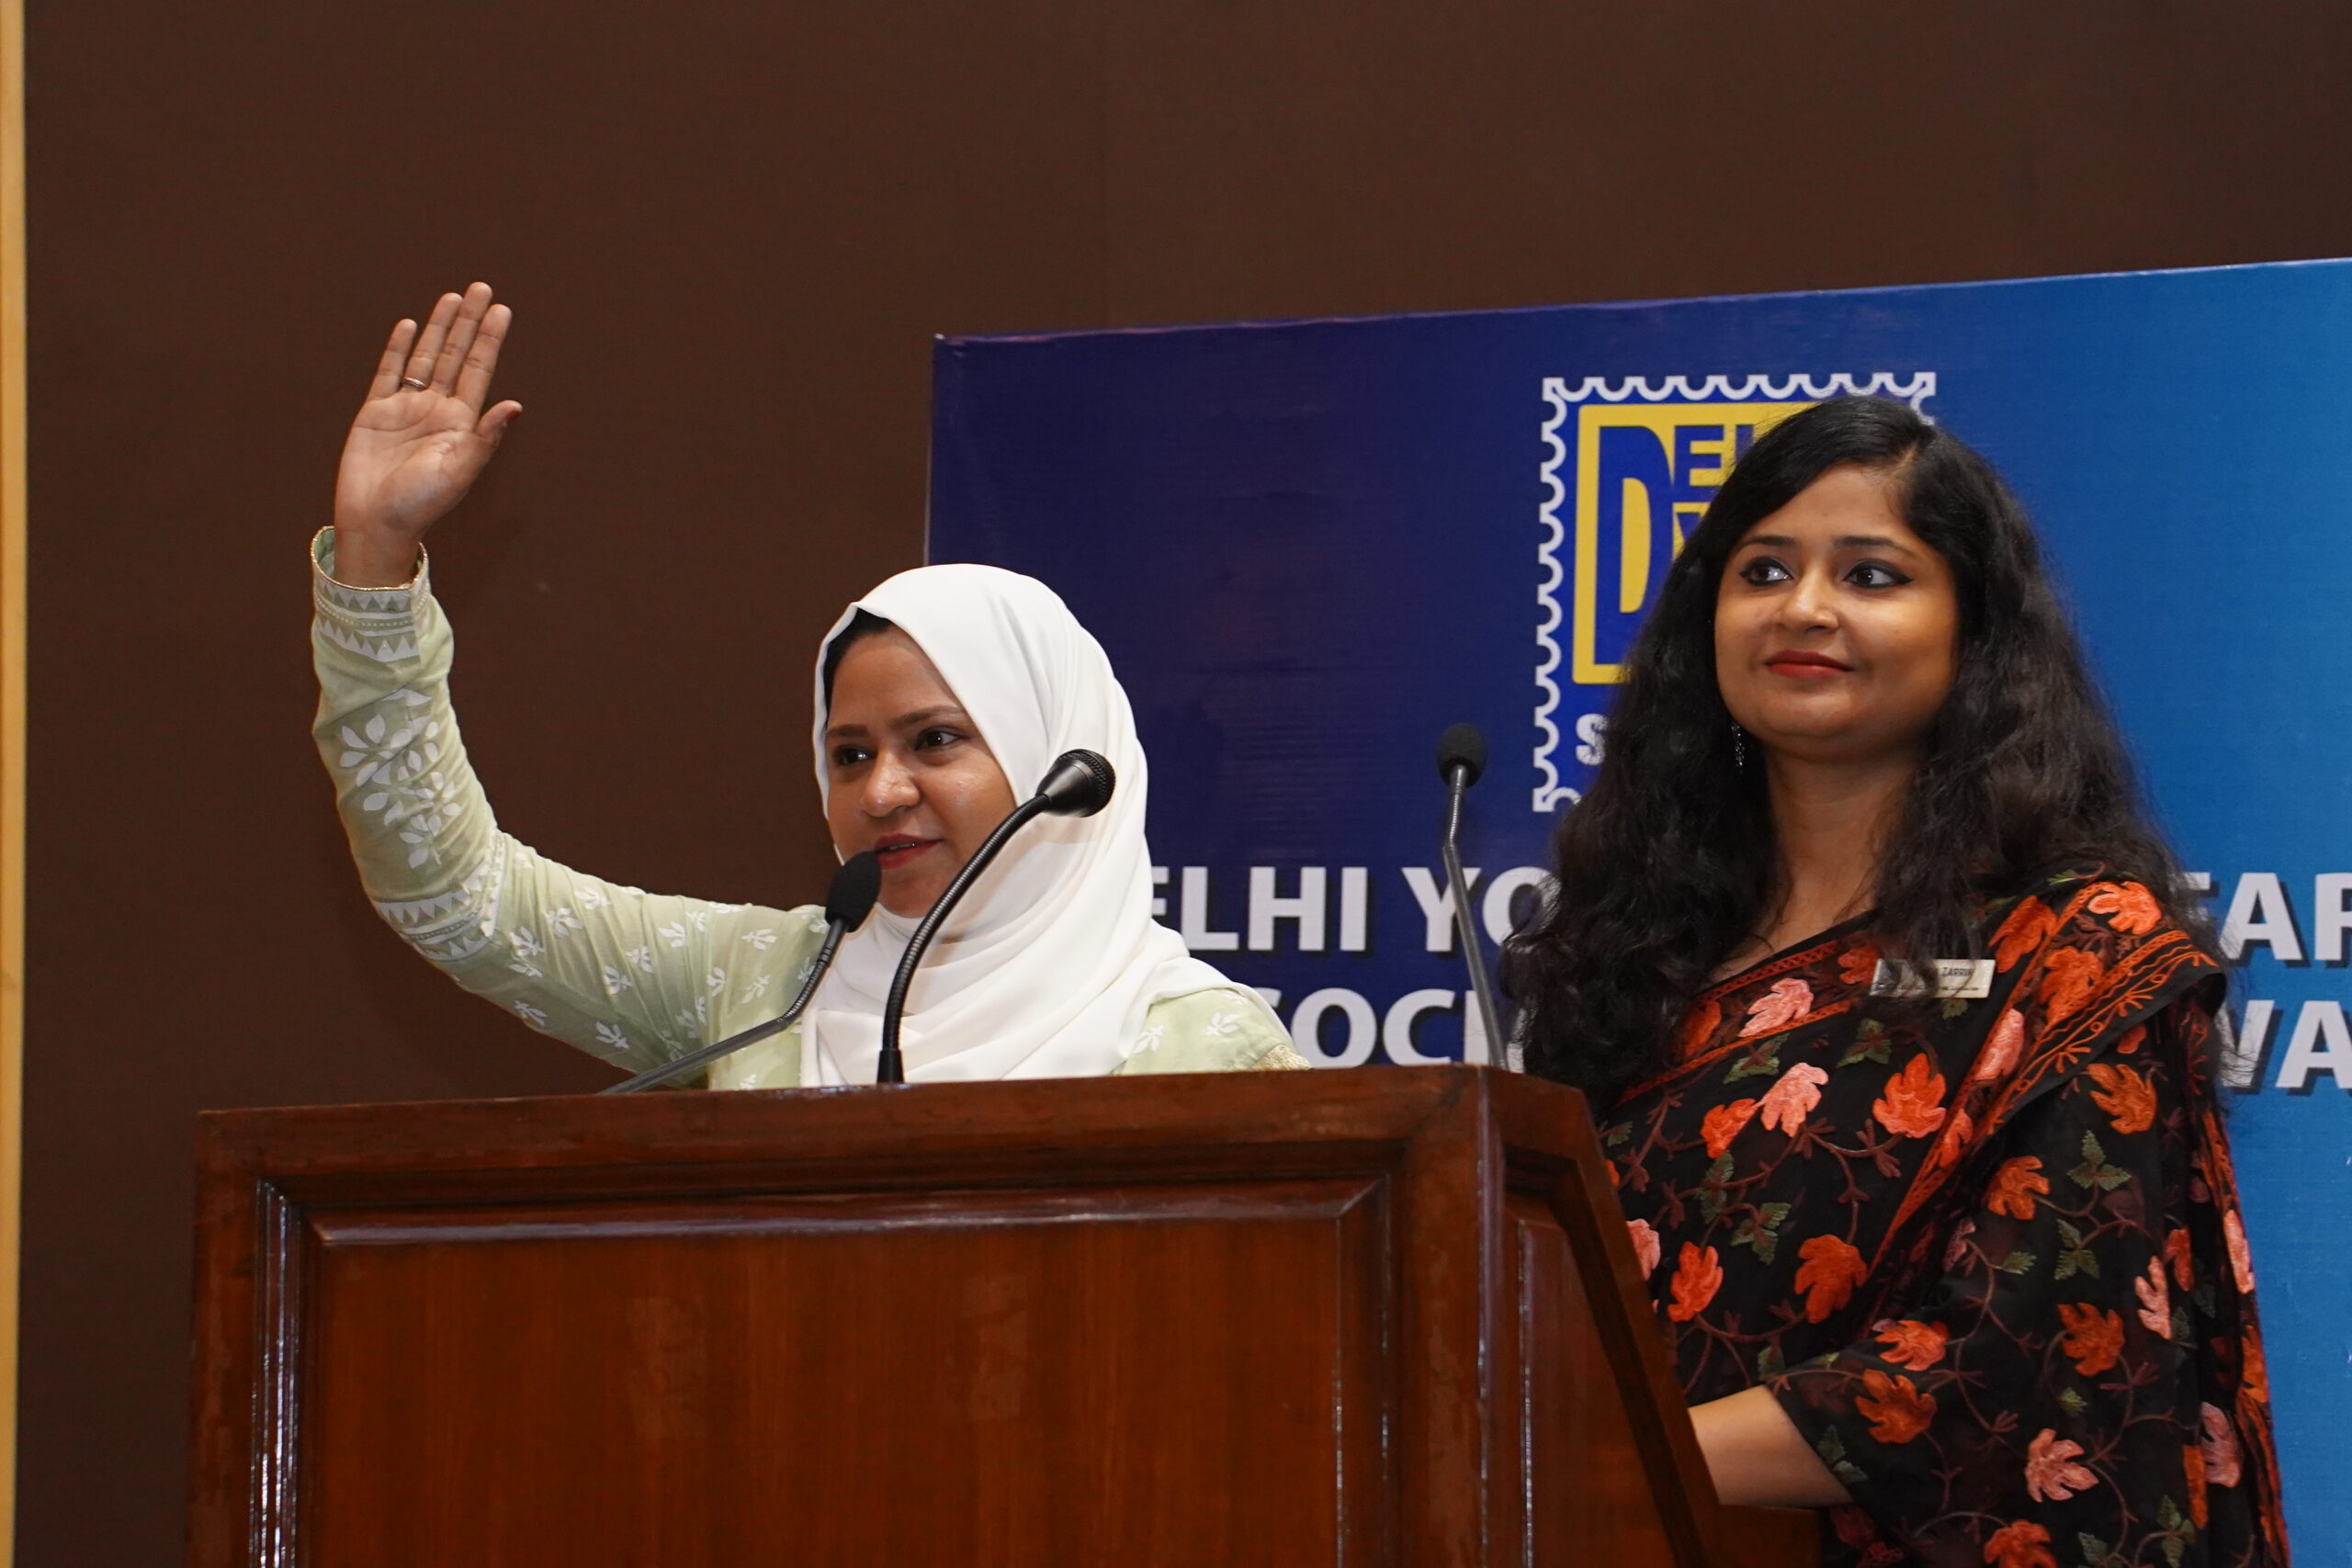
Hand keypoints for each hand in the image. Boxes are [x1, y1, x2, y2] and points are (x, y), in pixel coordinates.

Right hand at [331, 282, 521, 585]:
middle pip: (456, 355)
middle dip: (469, 322)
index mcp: (461, 422)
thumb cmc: (422, 503)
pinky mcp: (376, 412)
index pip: (479, 370)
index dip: (489, 340)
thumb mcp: (460, 470)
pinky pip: (389, 372)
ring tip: (452, 297)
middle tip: (482, 288)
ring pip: (426, 357)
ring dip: (440, 328)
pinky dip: (399, 349)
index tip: (501, 310)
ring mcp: (406, 408)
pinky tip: (411, 326)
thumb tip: (515, 405)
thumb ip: (485, 437)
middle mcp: (437, 410)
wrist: (376, 521)